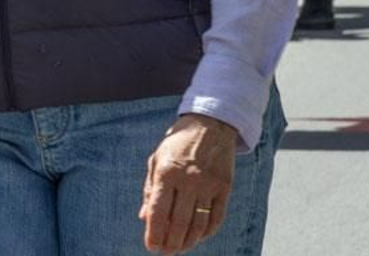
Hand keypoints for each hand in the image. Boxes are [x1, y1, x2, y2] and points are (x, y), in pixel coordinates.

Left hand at [138, 113, 237, 253]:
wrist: (210, 125)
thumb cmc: (177, 144)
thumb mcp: (157, 160)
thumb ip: (150, 189)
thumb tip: (144, 217)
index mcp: (166, 172)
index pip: (158, 210)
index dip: (154, 232)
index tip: (151, 246)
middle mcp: (188, 180)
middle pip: (178, 221)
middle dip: (170, 242)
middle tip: (165, 252)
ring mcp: (208, 184)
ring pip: (198, 223)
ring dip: (188, 241)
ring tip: (179, 249)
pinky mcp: (224, 188)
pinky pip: (216, 217)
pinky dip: (207, 232)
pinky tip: (198, 238)